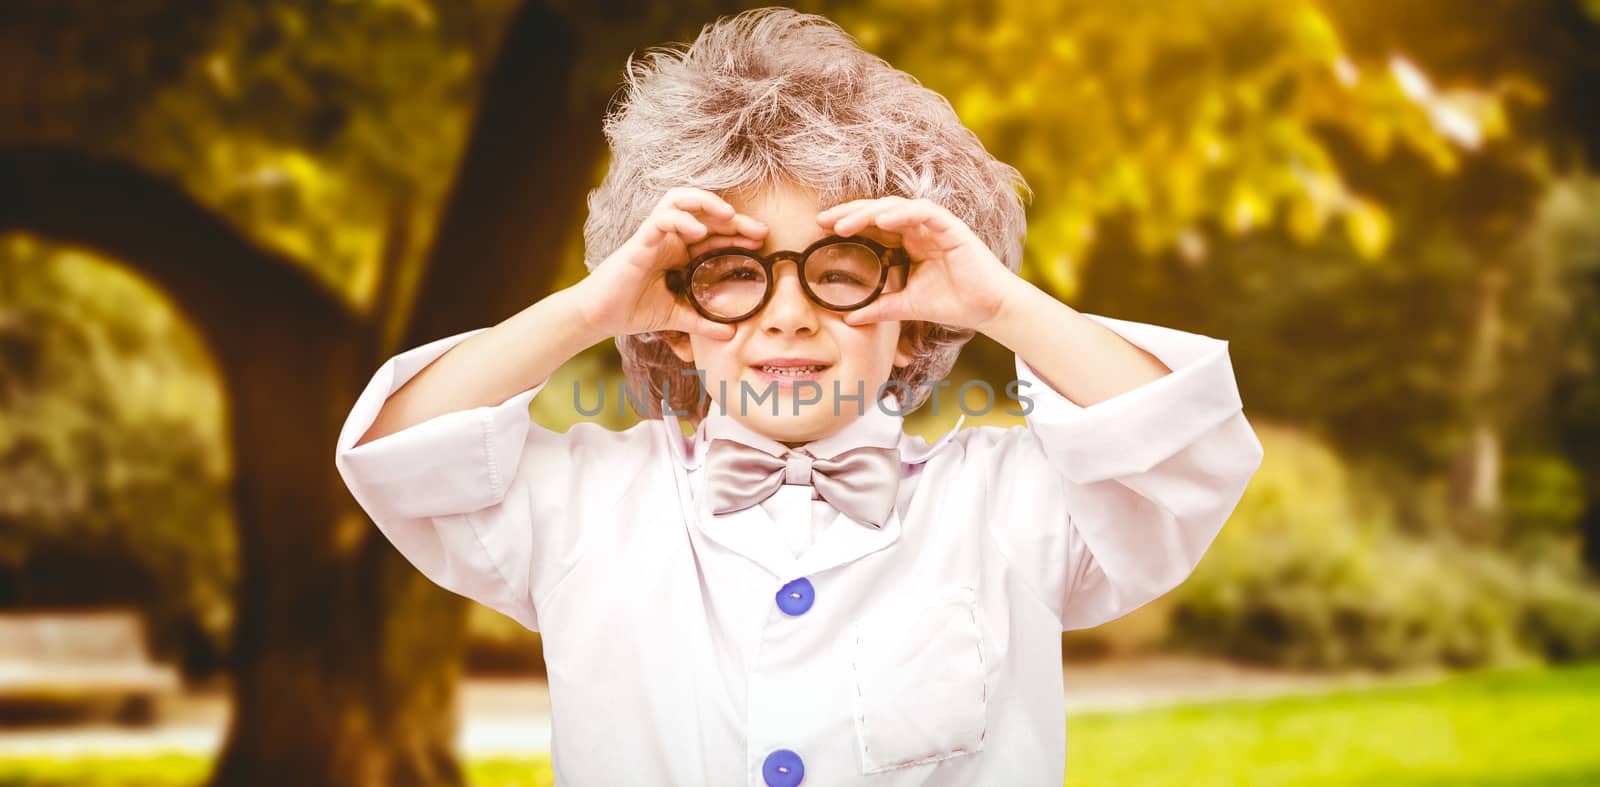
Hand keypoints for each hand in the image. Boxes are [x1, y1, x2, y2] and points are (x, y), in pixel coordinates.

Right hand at [575, 187, 768, 340]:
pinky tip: (699, 232)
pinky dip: (681, 219)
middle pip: (705, 213)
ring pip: (681, 200)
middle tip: (758, 230)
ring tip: (729, 216)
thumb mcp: (676, 317)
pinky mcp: (639, 240)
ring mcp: (654, 236)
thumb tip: (732, 335)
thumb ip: (703, 322)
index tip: (762, 243)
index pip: (714, 233)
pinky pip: (662, 218)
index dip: (738, 234)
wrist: (600, 317)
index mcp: (679, 251)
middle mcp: (669, 238)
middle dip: (734, 218)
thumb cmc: (632, 310)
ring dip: (707, 204)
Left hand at [817, 197, 1016, 330]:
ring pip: (896, 207)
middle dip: (850, 213)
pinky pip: (924, 212)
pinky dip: (902, 214)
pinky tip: (882, 221)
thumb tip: (849, 319)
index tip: (820, 230)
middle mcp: (918, 229)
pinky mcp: (951, 227)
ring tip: (843, 223)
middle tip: (823, 221)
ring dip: (868, 212)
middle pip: (878, 211)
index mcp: (907, 242)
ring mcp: (935, 225)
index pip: (872, 226)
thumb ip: (880, 308)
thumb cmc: (952, 303)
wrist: (987, 309)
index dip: (847, 224)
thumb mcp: (907, 306)